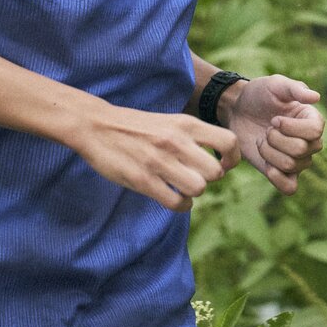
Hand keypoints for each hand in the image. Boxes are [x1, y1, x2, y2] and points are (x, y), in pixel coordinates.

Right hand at [72, 104, 239, 211]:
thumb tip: (218, 161)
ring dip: (192, 193)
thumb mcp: (168, 121)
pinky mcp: (143, 180)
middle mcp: (176, 141)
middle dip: (208, 179)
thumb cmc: (135, 126)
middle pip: (215, 172)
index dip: (231, 159)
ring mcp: (159, 161)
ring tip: (181, 188)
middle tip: (194, 176)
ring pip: (198, 189)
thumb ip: (192, 137)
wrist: (96, 125)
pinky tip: (172, 197)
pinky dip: (180, 205)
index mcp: (185, 124)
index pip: (229, 141)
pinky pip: (177, 203)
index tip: (220, 164)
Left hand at [220, 75, 323, 193]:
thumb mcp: (275, 84)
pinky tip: (267, 165)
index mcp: (312, 120)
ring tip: (262, 140)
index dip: (292, 128)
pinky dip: (277, 178)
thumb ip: (295, 89)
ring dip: (268, 151)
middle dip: (276, 139)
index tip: (274, 119)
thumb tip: (316, 97)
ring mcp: (297, 159)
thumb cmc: (259, 94)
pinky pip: (290, 187)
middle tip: (266, 129)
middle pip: (301, 150)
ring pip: (290, 165)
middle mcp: (310, 142)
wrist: (237, 110)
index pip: (315, 132)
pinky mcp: (282, 172)